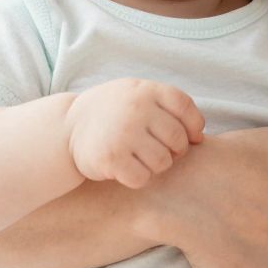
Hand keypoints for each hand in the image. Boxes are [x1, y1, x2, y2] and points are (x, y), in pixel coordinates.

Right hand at [66, 79, 204, 187]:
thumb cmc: (112, 113)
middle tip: (157, 150)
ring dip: (156, 166)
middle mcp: (136, 109)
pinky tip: (126, 168)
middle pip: (178, 139)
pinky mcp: (111, 158)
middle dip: (174, 151)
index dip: (193, 126)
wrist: (67, 127)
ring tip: (140, 158)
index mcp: (146, 90)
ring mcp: (123, 133)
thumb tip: (199, 137)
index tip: (189, 137)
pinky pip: (143, 178)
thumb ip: (166, 106)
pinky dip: (138, 178)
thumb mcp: (136, 94)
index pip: (185, 107)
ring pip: (163, 162)